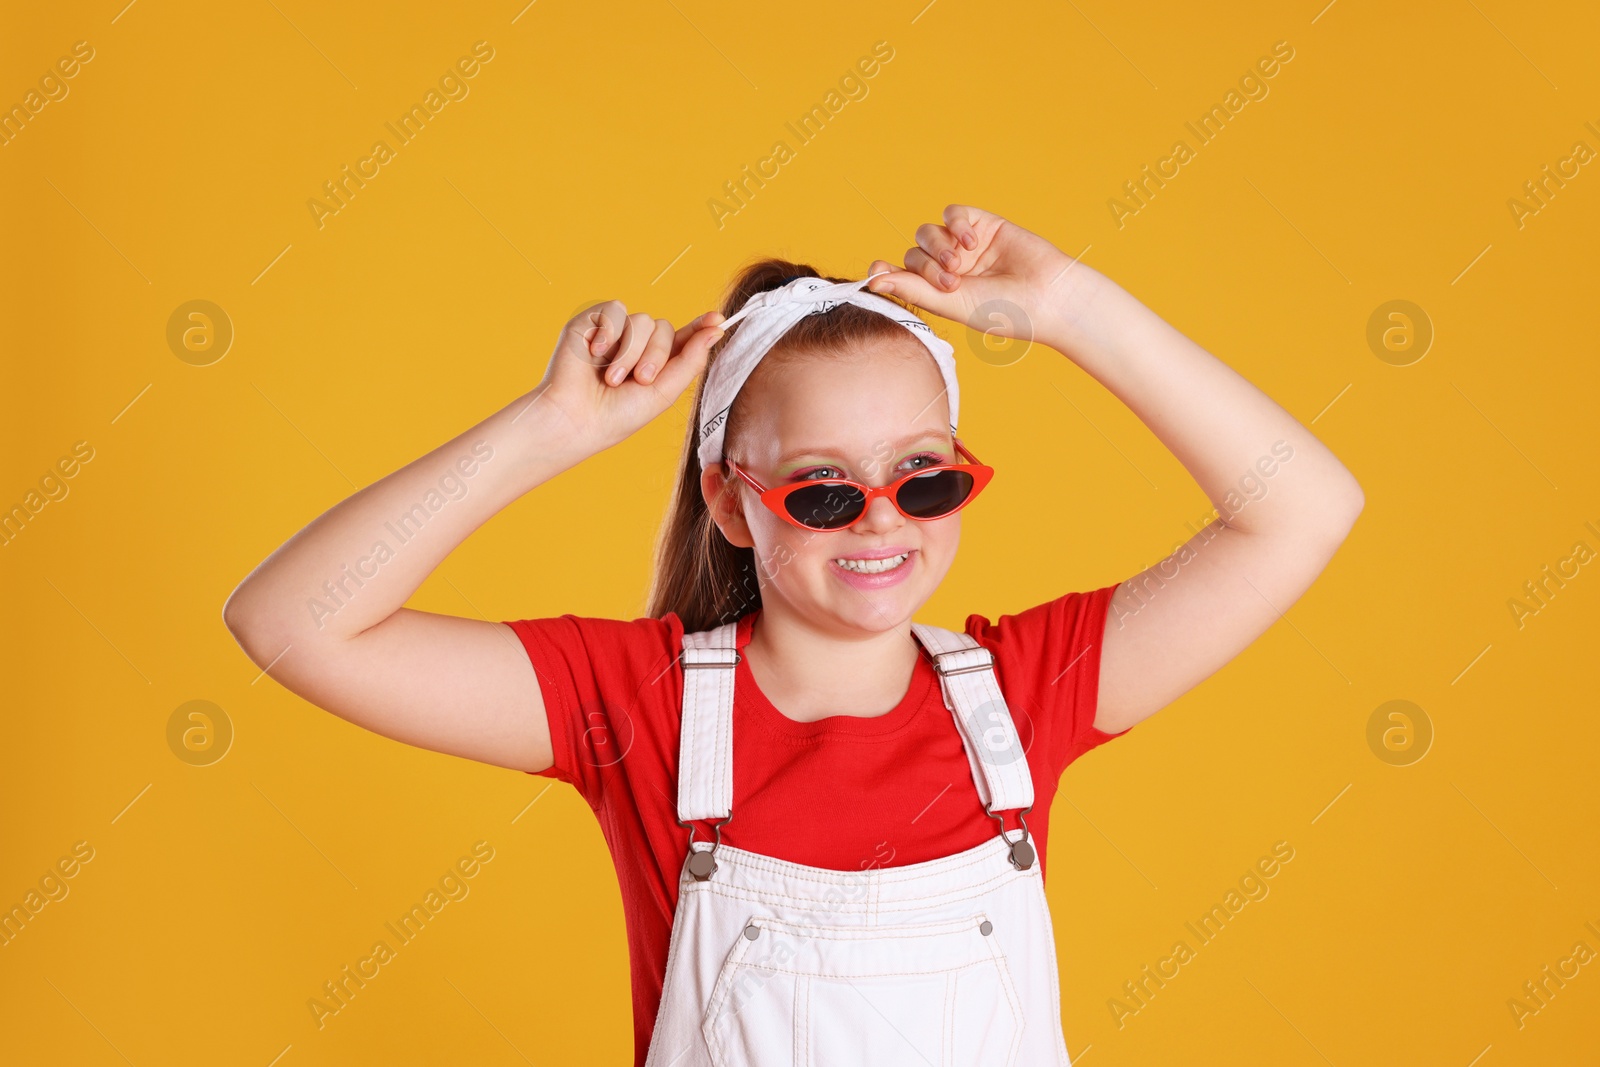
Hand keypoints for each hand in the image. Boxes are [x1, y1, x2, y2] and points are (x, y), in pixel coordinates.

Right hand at [533, 301, 724, 450]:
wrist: (576, 418)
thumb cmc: (618, 415)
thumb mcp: (664, 392)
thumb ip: (691, 360)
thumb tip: (717, 329)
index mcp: (655, 362)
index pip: (682, 337)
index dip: (700, 327)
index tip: (718, 319)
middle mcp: (636, 345)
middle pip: (664, 328)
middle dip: (656, 355)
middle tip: (640, 380)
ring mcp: (614, 332)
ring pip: (642, 320)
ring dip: (631, 352)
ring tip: (612, 378)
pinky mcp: (591, 322)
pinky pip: (615, 310)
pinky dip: (609, 333)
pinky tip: (595, 354)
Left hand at [866, 204, 1095, 345]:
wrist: (1047, 298)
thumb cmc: (1002, 311)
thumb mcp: (950, 304)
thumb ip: (911, 289)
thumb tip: (871, 280)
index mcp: (938, 293)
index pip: (902, 275)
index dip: (887, 271)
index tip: (876, 273)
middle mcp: (948, 269)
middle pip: (914, 253)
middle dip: (926, 266)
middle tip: (951, 282)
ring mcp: (965, 247)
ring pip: (929, 232)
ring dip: (938, 245)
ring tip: (960, 263)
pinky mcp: (983, 225)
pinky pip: (954, 212)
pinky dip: (956, 223)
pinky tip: (971, 241)